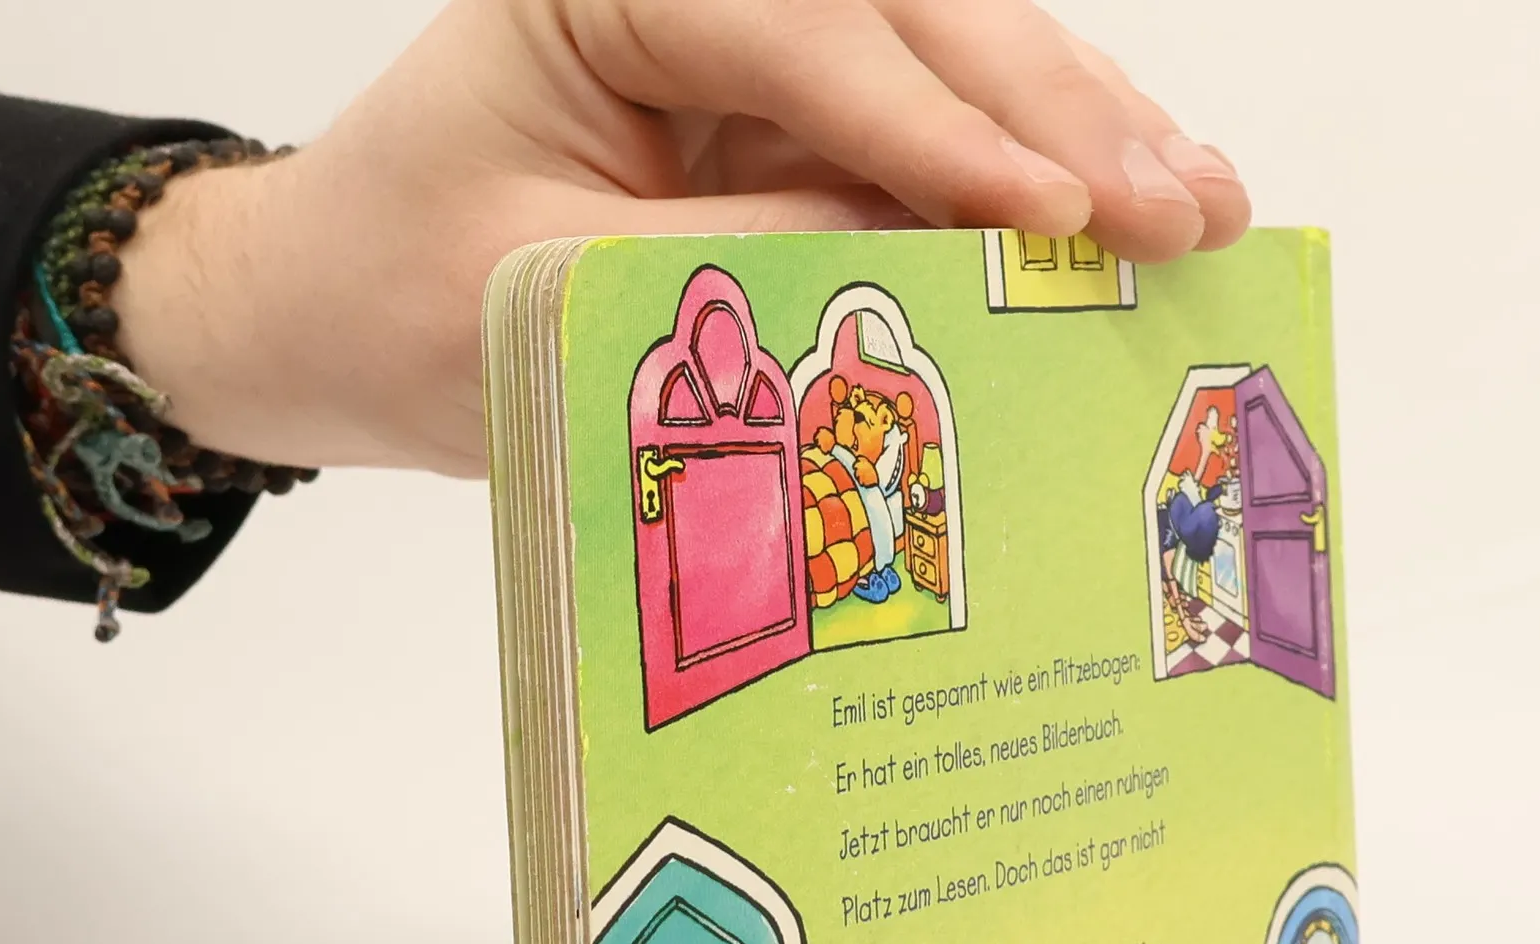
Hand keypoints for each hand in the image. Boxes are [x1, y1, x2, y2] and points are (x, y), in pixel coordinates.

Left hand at [117, 0, 1249, 475]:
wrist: (343, 317)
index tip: (1048, 216)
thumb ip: (738, 263)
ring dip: (1079, 135)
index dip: (932, 127)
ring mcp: (757, 48)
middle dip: (1051, 118)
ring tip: (1196, 206)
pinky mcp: (791, 120)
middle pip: (910, 16)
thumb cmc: (403, 298)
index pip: (798, 27)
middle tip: (1175, 207)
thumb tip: (933, 257)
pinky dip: (1027, 180)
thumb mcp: (549, 295)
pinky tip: (1124, 210)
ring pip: (950, 62)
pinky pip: (929, 137)